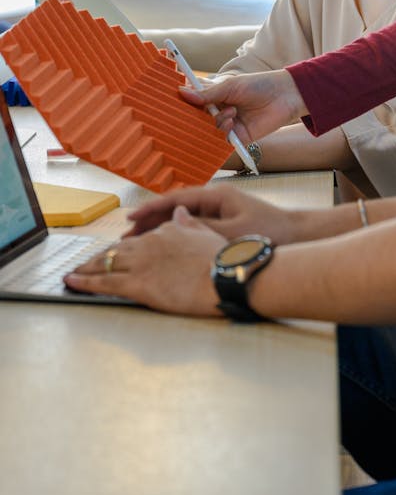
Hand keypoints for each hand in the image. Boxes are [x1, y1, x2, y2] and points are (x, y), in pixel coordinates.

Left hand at [64, 208, 224, 315]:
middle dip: (99, 258)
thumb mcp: (206, 235)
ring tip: (73, 273)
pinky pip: (104, 282)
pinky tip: (73, 282)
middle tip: (84, 264)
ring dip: (86, 269)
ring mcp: (141, 263)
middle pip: (117, 250)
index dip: (124, 247)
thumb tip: (178, 211)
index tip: (116, 252)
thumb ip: (189, 224)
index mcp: (166, 232)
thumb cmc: (221, 260)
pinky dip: (85, 282)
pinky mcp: (136, 283)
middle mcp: (149, 244)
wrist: (224, 276)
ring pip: (106, 263)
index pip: (138, 239)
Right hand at [125, 183, 297, 244]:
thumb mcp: (233, 232)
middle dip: (149, 219)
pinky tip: (162, 246)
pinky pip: (192, 227)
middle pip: (174, 207)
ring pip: (181, 218)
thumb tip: (174, 222)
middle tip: (126, 235)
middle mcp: (215, 199)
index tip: (130, 216)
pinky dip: (175, 234)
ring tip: (137, 241)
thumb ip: (203, 227)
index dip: (151, 207)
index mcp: (216, 195)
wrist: (296, 236)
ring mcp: (218, 211)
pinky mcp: (222, 223)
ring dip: (160, 227)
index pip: (176, 198)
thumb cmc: (268, 231)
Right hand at [180, 69, 305, 143]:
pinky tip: (231, 123)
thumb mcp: (230, 86)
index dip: (184, 101)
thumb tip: (182, 92)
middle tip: (196, 113)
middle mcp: (219, 111)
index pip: (193, 100)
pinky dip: (223, 133)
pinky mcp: (238, 137)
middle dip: (196, 117)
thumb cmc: (259, 85)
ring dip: (217, 121)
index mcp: (215, 95)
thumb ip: (207, 94)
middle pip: (198, 118)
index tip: (174, 100)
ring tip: (232, 112)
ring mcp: (228, 125)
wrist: (285, 96)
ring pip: (209, 129)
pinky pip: (223, 141)